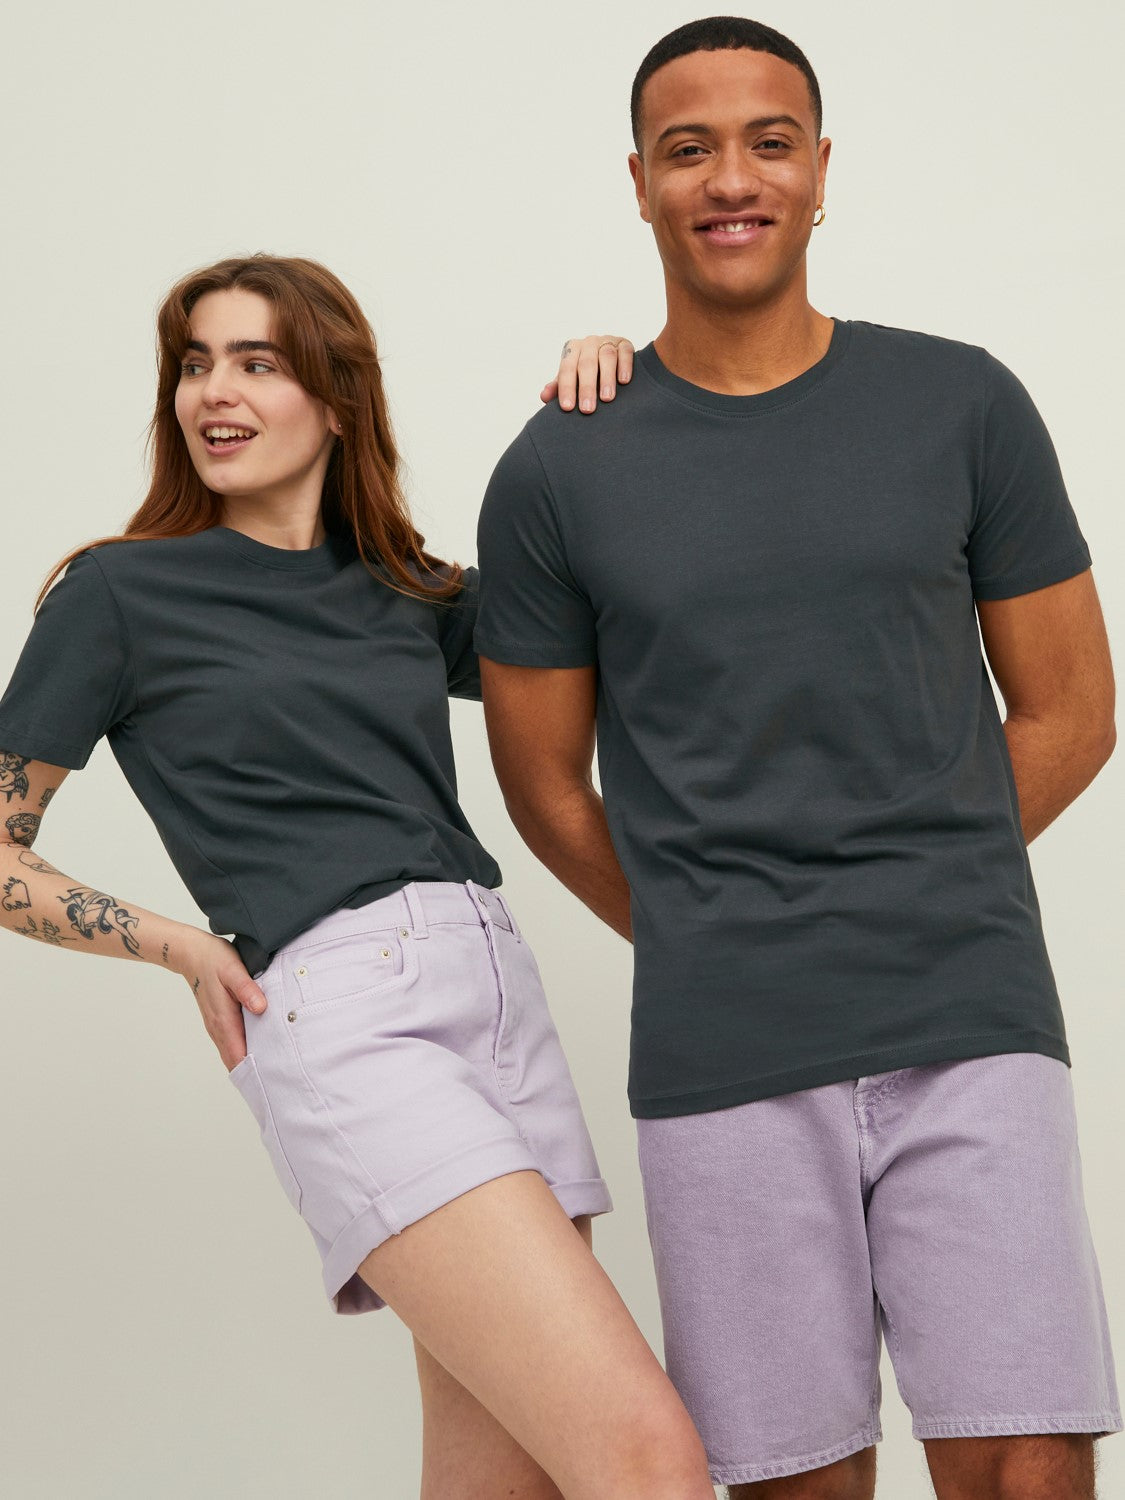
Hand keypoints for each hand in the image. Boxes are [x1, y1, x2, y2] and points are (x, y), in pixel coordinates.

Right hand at [175, 929, 267, 1071]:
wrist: (192, 953)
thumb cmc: (214, 960)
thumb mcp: (233, 970)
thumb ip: (247, 990)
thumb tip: (261, 1009)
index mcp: (223, 1020)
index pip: (237, 1056)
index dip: (253, 1071)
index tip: (272, 1078)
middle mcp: (218, 1028)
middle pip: (235, 1061)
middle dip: (255, 1072)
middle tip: (279, 1077)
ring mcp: (217, 1026)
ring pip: (232, 1053)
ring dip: (249, 1061)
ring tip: (273, 1068)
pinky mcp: (218, 1020)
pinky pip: (231, 1043)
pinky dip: (244, 1050)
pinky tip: (260, 1048)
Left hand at [543, 335, 634, 413]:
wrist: (611, 359)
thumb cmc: (587, 374)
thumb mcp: (572, 379)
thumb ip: (558, 387)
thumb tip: (544, 397)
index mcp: (572, 350)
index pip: (567, 368)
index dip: (566, 388)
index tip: (568, 407)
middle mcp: (589, 343)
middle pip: (586, 364)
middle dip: (586, 388)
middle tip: (587, 409)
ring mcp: (607, 341)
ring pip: (606, 357)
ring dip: (607, 378)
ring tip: (607, 398)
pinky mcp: (625, 344)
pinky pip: (625, 352)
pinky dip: (624, 366)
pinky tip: (624, 381)